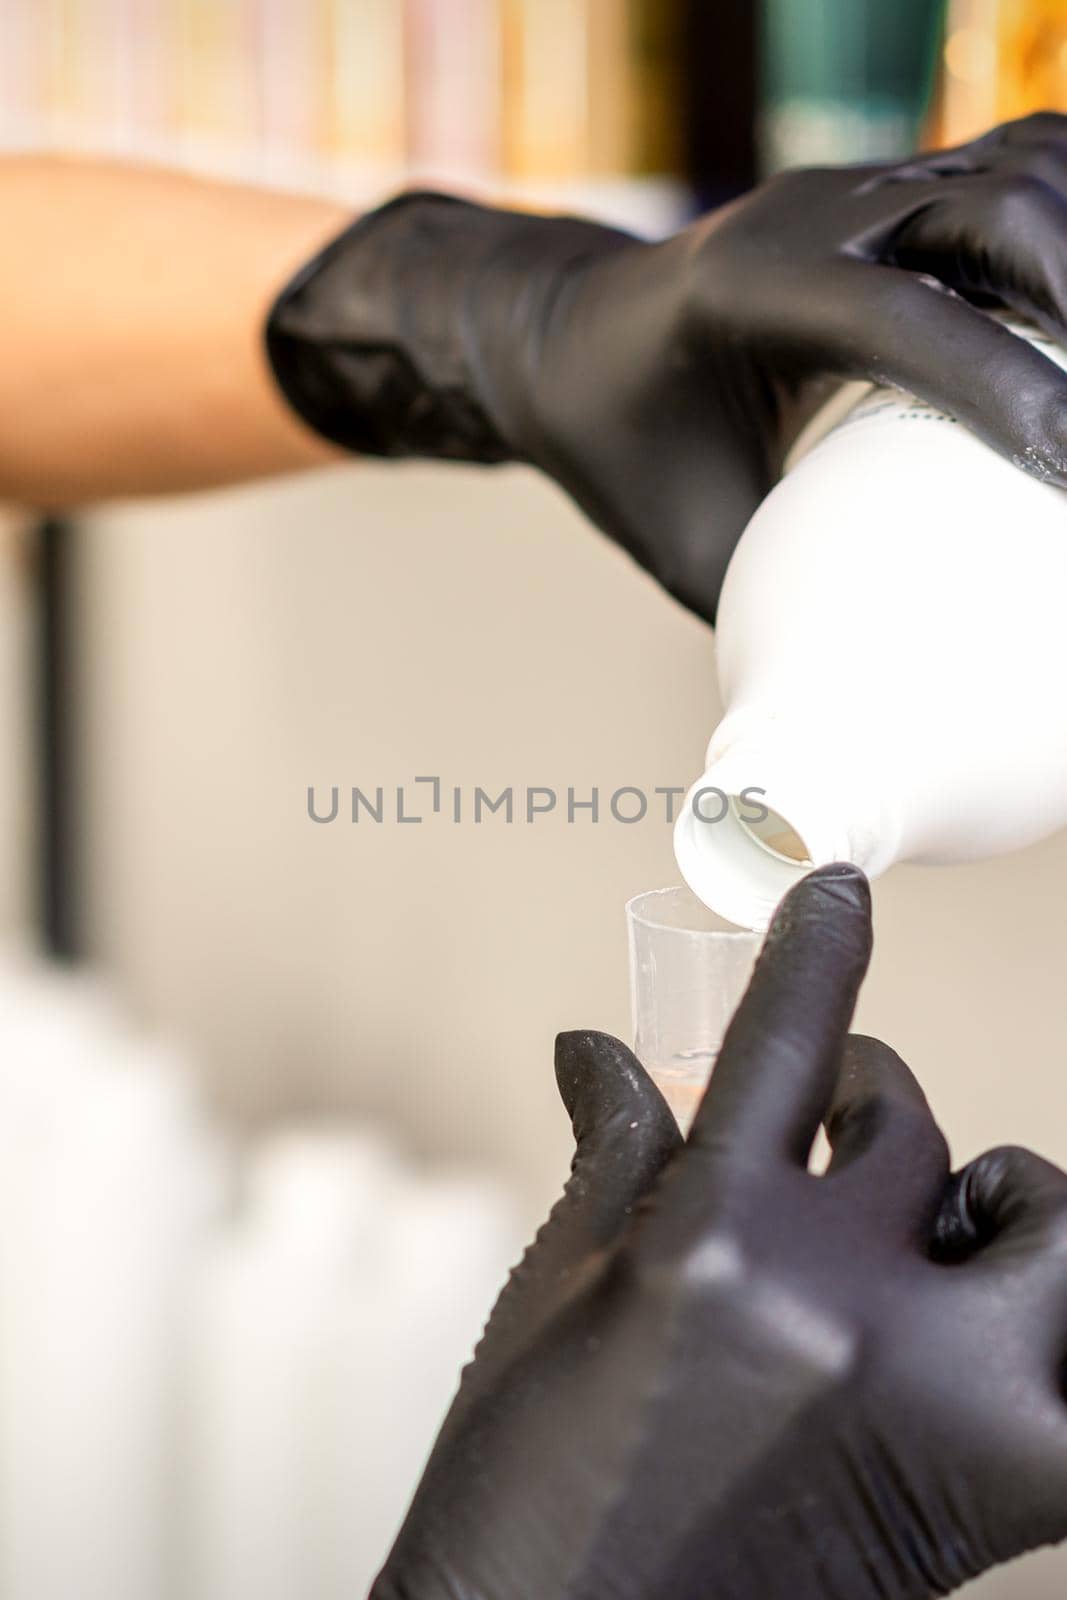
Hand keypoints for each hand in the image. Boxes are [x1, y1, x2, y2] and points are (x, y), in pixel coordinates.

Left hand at [268, 113, 1066, 621]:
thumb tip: (863, 701)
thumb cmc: (625, 455)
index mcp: (740, 293)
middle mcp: (807, 214)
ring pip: (1016, 172)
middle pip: (989, 208)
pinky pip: (1011, 177)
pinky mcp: (891, 188)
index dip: (1002, 384)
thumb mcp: (687, 549)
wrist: (569, 340)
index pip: (896, 317)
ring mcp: (855, 187)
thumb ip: (778, 612)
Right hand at [372, 863, 1066, 1599]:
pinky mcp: (984, 1503)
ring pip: (1051, 1230)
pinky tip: (999, 1337)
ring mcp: (926, 1406)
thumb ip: (613, 1146)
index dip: (821, 944)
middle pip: (917, 1128)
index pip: (786, 1037)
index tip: (840, 890)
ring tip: (951, 1225)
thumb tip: (595, 1043)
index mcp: (709, 1240)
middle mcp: (834, 1308)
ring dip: (1011, 1203)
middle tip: (841, 1116)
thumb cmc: (529, 1473)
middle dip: (876, 1095)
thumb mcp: (557, 1290)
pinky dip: (1057, 1344)